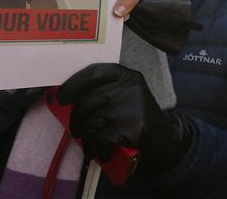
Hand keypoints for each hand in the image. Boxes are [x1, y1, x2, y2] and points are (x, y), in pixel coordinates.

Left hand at [58, 63, 189, 171]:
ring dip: (87, 140)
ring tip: (91, 147)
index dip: (73, 84)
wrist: (164, 137)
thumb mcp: (124, 96)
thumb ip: (102, 93)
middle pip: (88, 101)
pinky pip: (103, 139)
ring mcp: (133, 105)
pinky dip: (99, 149)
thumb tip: (65, 100)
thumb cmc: (135, 117)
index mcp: (126, 75)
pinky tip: (103, 153)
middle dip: (76, 120)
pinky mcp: (134, 126)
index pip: (94, 72)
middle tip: (77, 131)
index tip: (61, 97)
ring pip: (93, 122)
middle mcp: (130, 86)